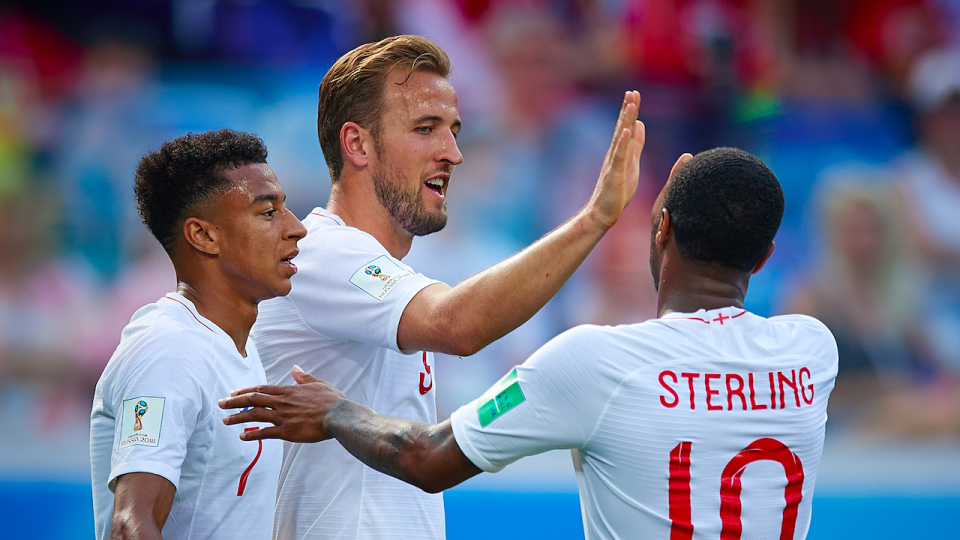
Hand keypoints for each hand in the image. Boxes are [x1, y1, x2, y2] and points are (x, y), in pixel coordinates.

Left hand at [218, 366, 347, 442]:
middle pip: (252, 400)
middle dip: (234, 402)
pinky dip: (252, 434)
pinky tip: (242, 436)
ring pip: (254, 415)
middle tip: (221, 403)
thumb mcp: (318, 384)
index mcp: (289, 391)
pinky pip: (264, 433)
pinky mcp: (286, 432)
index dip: (245, 390)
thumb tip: (295, 369)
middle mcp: (282, 403)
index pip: (261, 389)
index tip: (233, 393)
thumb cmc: (332, 400)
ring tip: (225, 420)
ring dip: (237, 417)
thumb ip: (304, 377)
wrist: (339, 416)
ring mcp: (283, 417)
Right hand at [586, 90, 644, 228]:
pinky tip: (626, 131)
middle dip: (627, 110)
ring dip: (624, 121)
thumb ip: (635, 144)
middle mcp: (615, 154)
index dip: (630, 111)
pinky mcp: (614, 175)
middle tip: (631, 92)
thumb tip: (639, 124)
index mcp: (621, 151)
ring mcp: (613, 164)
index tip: (634, 93)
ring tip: (629, 105)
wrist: (603, 213)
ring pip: (619, 139)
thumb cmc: (618, 190)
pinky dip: (622, 143)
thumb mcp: (632, 163)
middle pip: (621, 128)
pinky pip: (619, 157)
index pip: (625, 127)